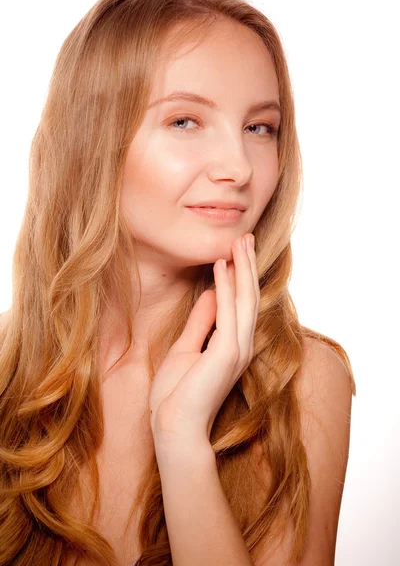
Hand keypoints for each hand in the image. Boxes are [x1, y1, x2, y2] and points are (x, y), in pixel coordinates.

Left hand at [148, 233, 259, 443]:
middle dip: (247, 264)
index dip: (241, 276)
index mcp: (233, 346)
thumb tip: (210, 293)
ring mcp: (237, 349)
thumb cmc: (176, 394)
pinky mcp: (227, 353)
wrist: (173, 428)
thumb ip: (201, 321)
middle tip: (246, 236)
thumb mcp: (187, 349)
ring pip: (245, 299)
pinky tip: (222, 266)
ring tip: (241, 241)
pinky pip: (228, 312)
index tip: (237, 251)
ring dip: (243, 268)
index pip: (241, 304)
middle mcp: (242, 345)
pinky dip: (225, 287)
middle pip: (249, 296)